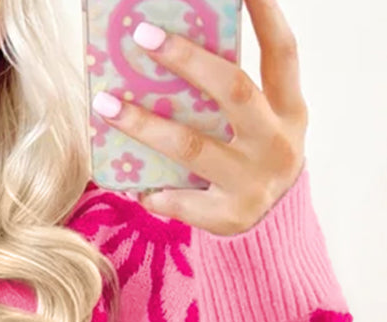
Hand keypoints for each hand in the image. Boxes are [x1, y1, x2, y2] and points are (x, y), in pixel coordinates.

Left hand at [91, 0, 307, 234]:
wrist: (272, 227)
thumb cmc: (253, 157)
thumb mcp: (260, 122)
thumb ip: (231, 92)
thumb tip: (170, 47)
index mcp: (290, 110)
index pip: (282, 53)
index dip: (267, 14)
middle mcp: (276, 143)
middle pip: (234, 90)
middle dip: (187, 60)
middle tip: (142, 34)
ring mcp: (252, 182)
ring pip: (191, 146)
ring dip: (144, 124)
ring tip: (105, 104)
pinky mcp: (228, 216)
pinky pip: (180, 200)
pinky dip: (153, 190)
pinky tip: (130, 181)